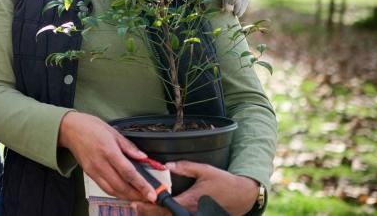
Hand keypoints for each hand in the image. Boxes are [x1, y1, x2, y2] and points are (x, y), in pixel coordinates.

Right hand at [58, 111, 155, 202]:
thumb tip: (142, 157)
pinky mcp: (89, 173)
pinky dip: (115, 193)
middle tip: (149, 198)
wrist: (69, 129)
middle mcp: (101, 163)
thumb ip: (128, 146)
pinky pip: (104, 187)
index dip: (142, 185)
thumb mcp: (113, 131)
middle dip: (137, 195)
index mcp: (109, 151)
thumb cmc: (90, 127)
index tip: (152, 194)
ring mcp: (93, 170)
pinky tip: (123, 192)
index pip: (128, 172)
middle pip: (121, 186)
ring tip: (139, 197)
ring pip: (112, 190)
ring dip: (127, 196)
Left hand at [131, 161, 257, 214]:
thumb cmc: (223, 182)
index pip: (163, 207)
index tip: (136, 201)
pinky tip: (159, 210)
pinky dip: (166, 215)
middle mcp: (189, 213)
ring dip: (156, 214)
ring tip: (143, 207)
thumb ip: (184, 167)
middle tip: (135, 205)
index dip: (148, 206)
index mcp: (189, 201)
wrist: (242, 196)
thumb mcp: (204, 170)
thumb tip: (166, 165)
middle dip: (148, 212)